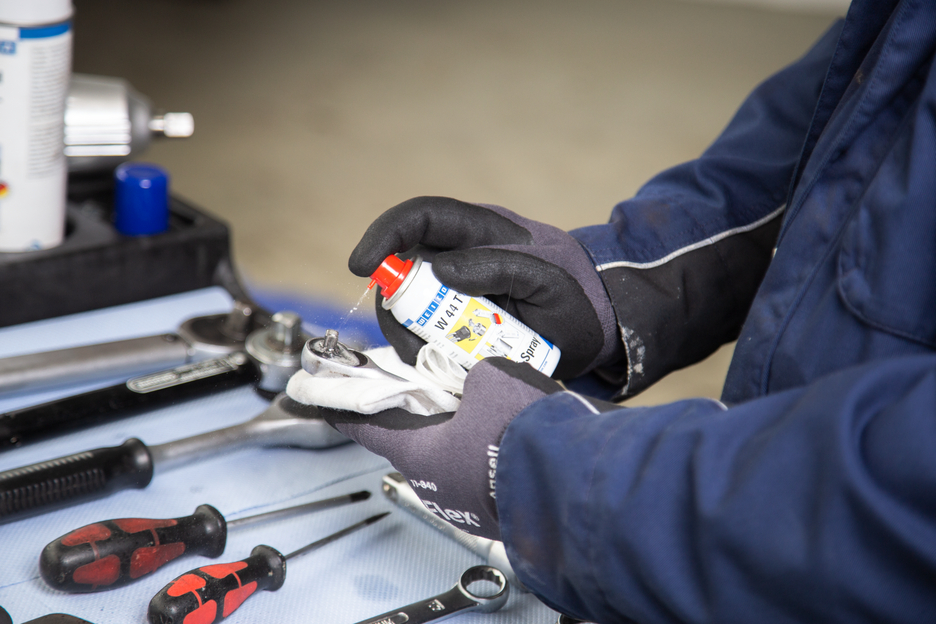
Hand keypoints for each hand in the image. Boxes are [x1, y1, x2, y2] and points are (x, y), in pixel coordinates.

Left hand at [323, 357, 564, 539]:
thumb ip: (472, 376)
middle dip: (420, 417)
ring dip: (457, 439)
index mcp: (417, 451)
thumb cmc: (520, 430)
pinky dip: (484, 458)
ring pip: (449, 461)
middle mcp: (431, 484)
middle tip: (432, 391)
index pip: (366, 426)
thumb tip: (479, 382)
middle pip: (412, 441)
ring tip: (484, 414)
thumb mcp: (492, 378)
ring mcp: (462, 507)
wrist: (570, 484)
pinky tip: (507, 442)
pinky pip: (478, 479)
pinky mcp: (492, 516)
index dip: (342, 409)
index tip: (322, 401)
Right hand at [349, 196, 620, 378]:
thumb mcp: (552, 285)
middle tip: (411, 342)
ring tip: (436, 362)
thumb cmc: (578, 302)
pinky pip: (422, 334)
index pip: (422, 216)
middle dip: (393, 304)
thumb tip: (440, 270)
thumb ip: (503, 269)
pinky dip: (422, 353)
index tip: (361, 268)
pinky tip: (445, 369)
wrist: (597, 333)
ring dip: (407, 336)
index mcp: (485, 231)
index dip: (385, 235)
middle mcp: (461, 256)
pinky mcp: (454, 324)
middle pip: (401, 266)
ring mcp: (455, 291)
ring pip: (406, 305)